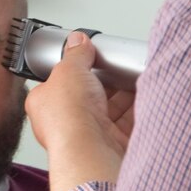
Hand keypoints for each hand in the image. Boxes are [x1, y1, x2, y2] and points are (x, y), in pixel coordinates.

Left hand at [26, 31, 134, 190]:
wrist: (89, 149)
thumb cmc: (68, 117)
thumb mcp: (68, 70)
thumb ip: (76, 54)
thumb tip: (77, 41)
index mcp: (45, 103)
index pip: (61, 82)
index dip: (77, 69)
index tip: (92, 58)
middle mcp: (64, 123)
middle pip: (89, 96)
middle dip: (106, 83)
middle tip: (117, 69)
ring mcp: (88, 136)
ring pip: (111, 110)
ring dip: (125, 97)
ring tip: (135, 80)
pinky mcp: (111, 146)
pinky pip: (128, 124)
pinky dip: (138, 111)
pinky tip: (145, 97)